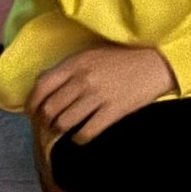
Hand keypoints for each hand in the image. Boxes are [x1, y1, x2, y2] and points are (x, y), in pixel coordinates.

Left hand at [31, 43, 172, 147]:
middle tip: (51, 123)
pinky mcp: (114, 110)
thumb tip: (44, 86)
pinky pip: (86, 132)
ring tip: (67, 128)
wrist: (158, 62)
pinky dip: (80, 138)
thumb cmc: (125, 57)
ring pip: (65, 122)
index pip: (41, 86)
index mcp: (76, 62)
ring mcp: (99, 95)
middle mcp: (84, 79)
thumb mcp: (93, 54)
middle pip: (50, 108)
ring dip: (61, 130)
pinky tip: (82, 135)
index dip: (32, 103)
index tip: (32, 112)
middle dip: (46, 120)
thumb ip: (69, 68)